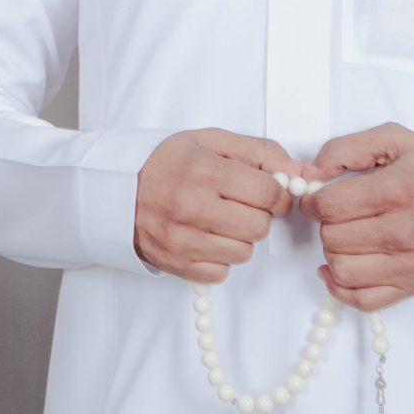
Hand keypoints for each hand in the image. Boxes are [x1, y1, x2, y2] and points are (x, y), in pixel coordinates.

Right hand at [132, 129, 296, 281]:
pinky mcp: (175, 264)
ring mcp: (181, 239)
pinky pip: (220, 273)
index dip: (277, 193)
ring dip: (239, 238)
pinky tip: (205, 238)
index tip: (268, 192)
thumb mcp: (210, 141)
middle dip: (258, 215)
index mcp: (204, 170)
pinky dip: (219, 258)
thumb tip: (299, 174)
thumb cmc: (167, 162)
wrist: (114, 188)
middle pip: (259, 226)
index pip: (269, 193)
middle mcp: (192, 206)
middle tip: (240, 204)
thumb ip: (259, 152)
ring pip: (243, 252)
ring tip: (220, 220)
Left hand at [296, 123, 413, 310]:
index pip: (329, 206)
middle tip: (338, 214)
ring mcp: (409, 263)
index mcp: (397, 190)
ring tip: (345, 237)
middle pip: (332, 237)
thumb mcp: (396, 140)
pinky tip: (339, 269)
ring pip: (342, 269)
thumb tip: (310, 172)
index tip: (315, 197)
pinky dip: (341, 288)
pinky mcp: (413, 284)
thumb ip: (346, 148)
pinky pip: (362, 300)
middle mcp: (403, 231)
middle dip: (326, 223)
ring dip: (333, 252)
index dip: (311, 201)